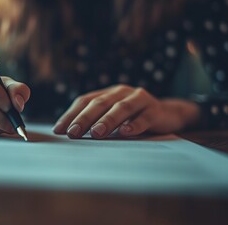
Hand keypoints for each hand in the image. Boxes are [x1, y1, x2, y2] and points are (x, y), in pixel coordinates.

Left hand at [53, 85, 199, 138]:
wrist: (168, 114)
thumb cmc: (133, 118)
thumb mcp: (113, 117)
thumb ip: (96, 121)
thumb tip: (69, 135)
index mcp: (107, 93)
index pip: (84, 101)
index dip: (71, 114)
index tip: (58, 130)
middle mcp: (121, 92)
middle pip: (100, 103)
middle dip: (84, 118)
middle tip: (73, 133)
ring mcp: (139, 99)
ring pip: (121, 108)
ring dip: (107, 120)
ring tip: (96, 133)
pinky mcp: (155, 110)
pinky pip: (144, 117)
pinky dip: (135, 125)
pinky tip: (126, 133)